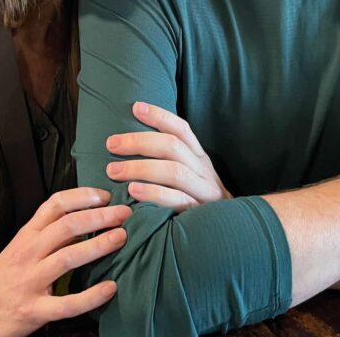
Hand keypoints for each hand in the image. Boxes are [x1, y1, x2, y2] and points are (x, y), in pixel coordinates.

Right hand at [0, 187, 129, 336]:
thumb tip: (87, 216)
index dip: (83, 196)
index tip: (106, 196)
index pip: (55, 205)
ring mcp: (31, 281)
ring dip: (98, 246)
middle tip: (124, 214)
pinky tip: (110, 287)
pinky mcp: (34, 310)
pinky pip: (67, 303)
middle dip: (99, 217)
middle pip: (67, 227)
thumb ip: (47, 231)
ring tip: (121, 238)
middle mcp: (29, 253)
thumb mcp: (20, 245)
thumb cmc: (3, 276)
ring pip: (68, 257)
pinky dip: (91, 295)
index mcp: (27, 234)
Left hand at [106, 102, 231, 211]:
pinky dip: (154, 194)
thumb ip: (169, 161)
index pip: (181, 129)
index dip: (159, 116)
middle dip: (139, 142)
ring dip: (140, 168)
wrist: (228, 232)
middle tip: (111, 144)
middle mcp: (204, 170)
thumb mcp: (190, 176)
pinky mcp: (200, 214)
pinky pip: (178, 201)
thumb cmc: (196, 201)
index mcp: (199, 157)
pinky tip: (133, 191)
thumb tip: (130, 145)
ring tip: (114, 171)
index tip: (135, 107)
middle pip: (173, 147)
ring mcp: (204, 192)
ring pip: (174, 172)